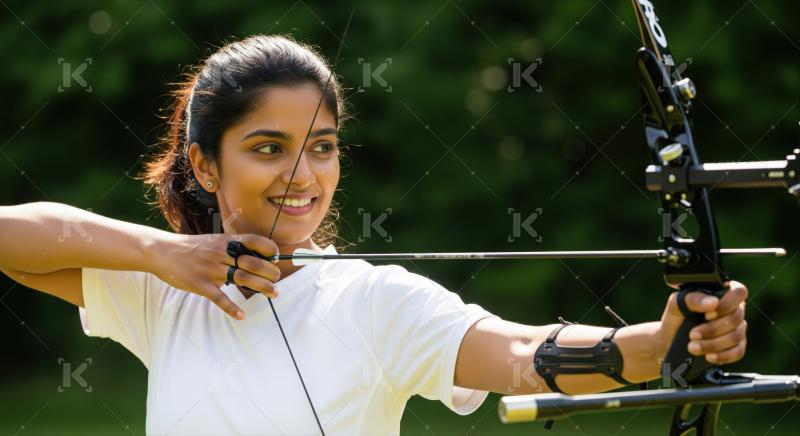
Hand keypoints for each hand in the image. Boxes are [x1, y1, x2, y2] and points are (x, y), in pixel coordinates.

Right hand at [151, 233, 280, 318]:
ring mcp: (211, 270)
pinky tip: (242, 315)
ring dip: (262, 287)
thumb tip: (254, 255)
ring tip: (274, 293)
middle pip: (253, 263)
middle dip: (270, 272)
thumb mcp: (213, 241)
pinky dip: (232, 308)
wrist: (161, 252)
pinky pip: (220, 298)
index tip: (276, 258)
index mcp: (226, 241)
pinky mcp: (201, 285)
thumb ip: (231, 247)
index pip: (255, 241)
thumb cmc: (191, 248)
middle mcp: (221, 254)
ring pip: (243, 278)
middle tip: (277, 279)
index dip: (269, 249)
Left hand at [657, 281, 747, 364]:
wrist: (670, 341)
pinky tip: (709, 356)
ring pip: (736, 336)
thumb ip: (692, 298)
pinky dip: (723, 356)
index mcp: (722, 294)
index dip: (727, 304)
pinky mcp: (737, 347)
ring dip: (713, 344)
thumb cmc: (676, 318)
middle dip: (712, 329)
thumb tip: (713, 302)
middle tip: (692, 334)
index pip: (738, 292)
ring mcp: (737, 329)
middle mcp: (734, 310)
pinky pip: (738, 352)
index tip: (707, 315)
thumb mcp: (677, 304)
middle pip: (736, 318)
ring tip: (693, 347)